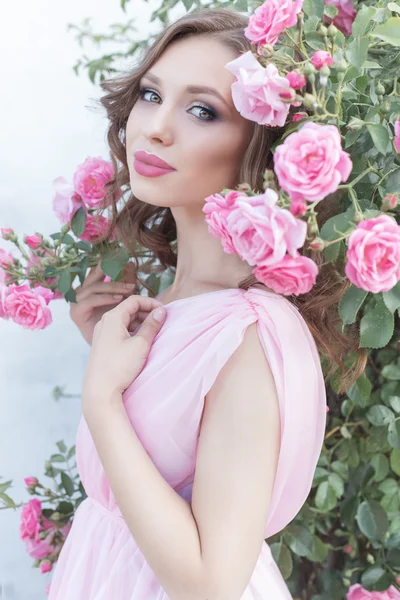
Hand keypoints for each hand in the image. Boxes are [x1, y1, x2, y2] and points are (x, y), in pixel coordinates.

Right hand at [70, 261, 141, 344]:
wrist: (109, 353)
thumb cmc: (118, 327)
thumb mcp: (124, 300)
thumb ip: (126, 282)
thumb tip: (131, 263)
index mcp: (91, 288)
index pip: (99, 269)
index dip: (111, 263)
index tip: (126, 258)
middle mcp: (82, 293)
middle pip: (94, 275)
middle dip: (112, 272)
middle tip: (130, 274)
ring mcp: (77, 302)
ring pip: (93, 287)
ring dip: (113, 286)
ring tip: (130, 290)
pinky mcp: (76, 313)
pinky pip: (89, 300)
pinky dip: (104, 298)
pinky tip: (119, 300)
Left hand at [81, 294, 166, 418]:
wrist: (100, 391)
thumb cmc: (120, 367)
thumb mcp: (141, 344)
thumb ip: (152, 325)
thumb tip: (161, 311)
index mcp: (112, 318)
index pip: (134, 300)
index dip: (151, 303)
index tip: (164, 311)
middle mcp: (104, 323)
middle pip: (129, 309)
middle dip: (147, 312)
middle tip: (162, 322)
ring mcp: (102, 334)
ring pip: (125, 321)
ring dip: (140, 322)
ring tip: (154, 332)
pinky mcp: (103, 345)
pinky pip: (119, 331)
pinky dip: (132, 331)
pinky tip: (141, 341)